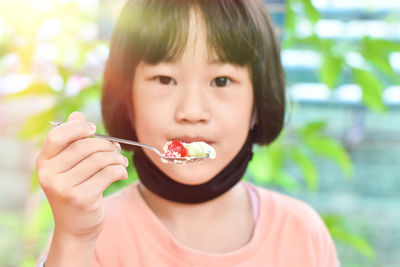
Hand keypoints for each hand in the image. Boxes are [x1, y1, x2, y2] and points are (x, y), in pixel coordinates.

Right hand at [36, 111, 128, 240]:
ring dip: (117, 158)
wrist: (75, 228)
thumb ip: (71, 141)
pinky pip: (108, 174)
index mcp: (44, 162)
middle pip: (85, 146)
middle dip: (107, 145)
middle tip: (117, 150)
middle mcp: (49, 175)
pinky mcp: (81, 198)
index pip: (58, 135)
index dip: (78, 128)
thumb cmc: (75, 191)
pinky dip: (119, 170)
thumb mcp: (68, 167)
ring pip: (99, 159)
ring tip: (122, 162)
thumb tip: (76, 114)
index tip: (94, 129)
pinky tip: (121, 173)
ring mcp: (64, 188)